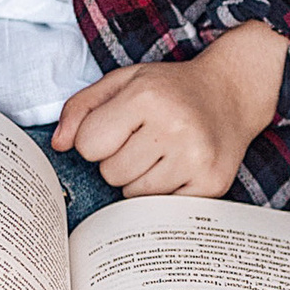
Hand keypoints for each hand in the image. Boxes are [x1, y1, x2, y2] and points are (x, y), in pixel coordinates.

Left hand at [52, 24, 287, 196]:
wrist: (231, 93)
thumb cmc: (169, 89)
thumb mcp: (123, 81)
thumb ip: (81, 108)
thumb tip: (58, 145)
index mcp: (146, 96)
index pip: (88, 145)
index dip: (97, 139)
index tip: (119, 128)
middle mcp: (174, 126)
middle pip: (111, 173)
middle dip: (120, 160)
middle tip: (146, 140)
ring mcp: (196, 158)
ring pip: (134, 194)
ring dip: (141, 179)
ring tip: (163, 153)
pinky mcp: (212, 183)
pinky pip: (162, 208)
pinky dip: (165, 192)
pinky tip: (180, 168)